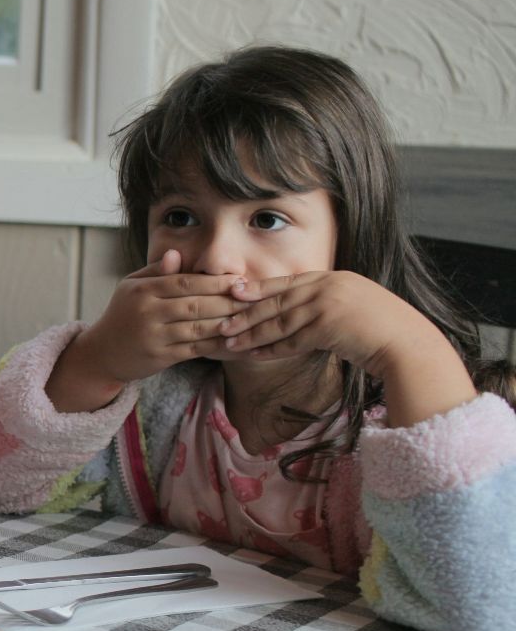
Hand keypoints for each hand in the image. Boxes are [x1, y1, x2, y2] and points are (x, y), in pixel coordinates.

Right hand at [71, 250, 249, 384]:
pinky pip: (196, 349)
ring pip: (199, 327)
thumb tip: (176, 253)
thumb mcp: (131, 287)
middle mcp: (147, 312)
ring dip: (228, 323)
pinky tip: (235, 339)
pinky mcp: (161, 357)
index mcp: (141, 290)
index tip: (240, 281)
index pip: (185, 282)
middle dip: (228, 301)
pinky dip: (218, 344)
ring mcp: (154, 336)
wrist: (102, 353)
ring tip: (250, 318)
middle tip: (254, 299)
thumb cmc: (123, 315)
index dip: (215, 282)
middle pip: (196, 304)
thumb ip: (156, 271)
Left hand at [220, 271, 430, 373]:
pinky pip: (290, 340)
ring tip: (227, 340)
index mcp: (333, 278)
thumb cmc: (384, 331)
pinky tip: (251, 353)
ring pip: (278, 320)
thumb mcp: (354, 307)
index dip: (258, 288)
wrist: (410, 345)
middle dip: (245, 311)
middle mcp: (328, 286)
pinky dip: (269, 348)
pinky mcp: (328, 327)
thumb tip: (302, 312)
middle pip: (276, 299)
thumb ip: (328, 303)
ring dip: (250, 332)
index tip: (232, 292)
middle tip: (219, 320)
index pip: (287, 282)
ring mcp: (327, 305)